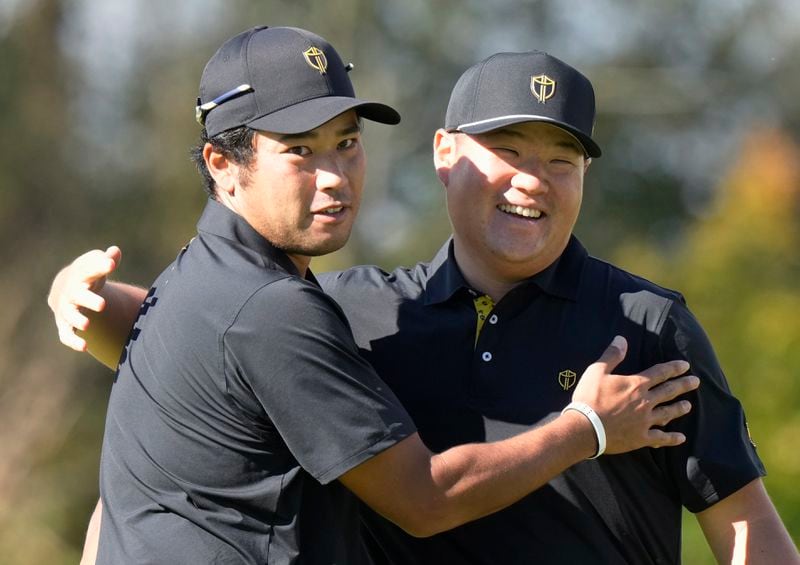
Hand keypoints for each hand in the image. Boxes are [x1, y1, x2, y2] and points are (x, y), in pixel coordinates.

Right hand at [47, 246, 120, 351]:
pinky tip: (84, 347)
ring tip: (87, 325)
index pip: (89, 268)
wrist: (66, 286)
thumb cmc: (88, 274)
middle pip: (78, 295)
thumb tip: (115, 252)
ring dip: (77, 320)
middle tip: (102, 305)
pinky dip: (72, 341)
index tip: (111, 264)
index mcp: (80, 274)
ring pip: (69, 316)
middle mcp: (71, 292)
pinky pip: (65, 334)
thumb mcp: (96, 264)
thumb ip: (107, 260)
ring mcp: (66, 308)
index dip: (100, 265)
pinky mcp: (65, 324)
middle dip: (88, 300)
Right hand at [572, 335, 698, 453]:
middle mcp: (645, 401)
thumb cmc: (589, 398)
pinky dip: (672, 438)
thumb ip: (612, 355)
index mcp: (636, 384)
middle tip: (696, 382)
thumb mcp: (596, 371)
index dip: (674, 368)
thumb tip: (621, 339)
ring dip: (679, 409)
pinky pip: (660, 437)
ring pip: (668, 413)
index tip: (685, 366)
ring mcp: (645, 421)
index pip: (660, 373)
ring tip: (689, 406)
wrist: (585, 428)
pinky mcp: (640, 437)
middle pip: (669, 391)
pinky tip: (681, 438)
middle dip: (684, 385)